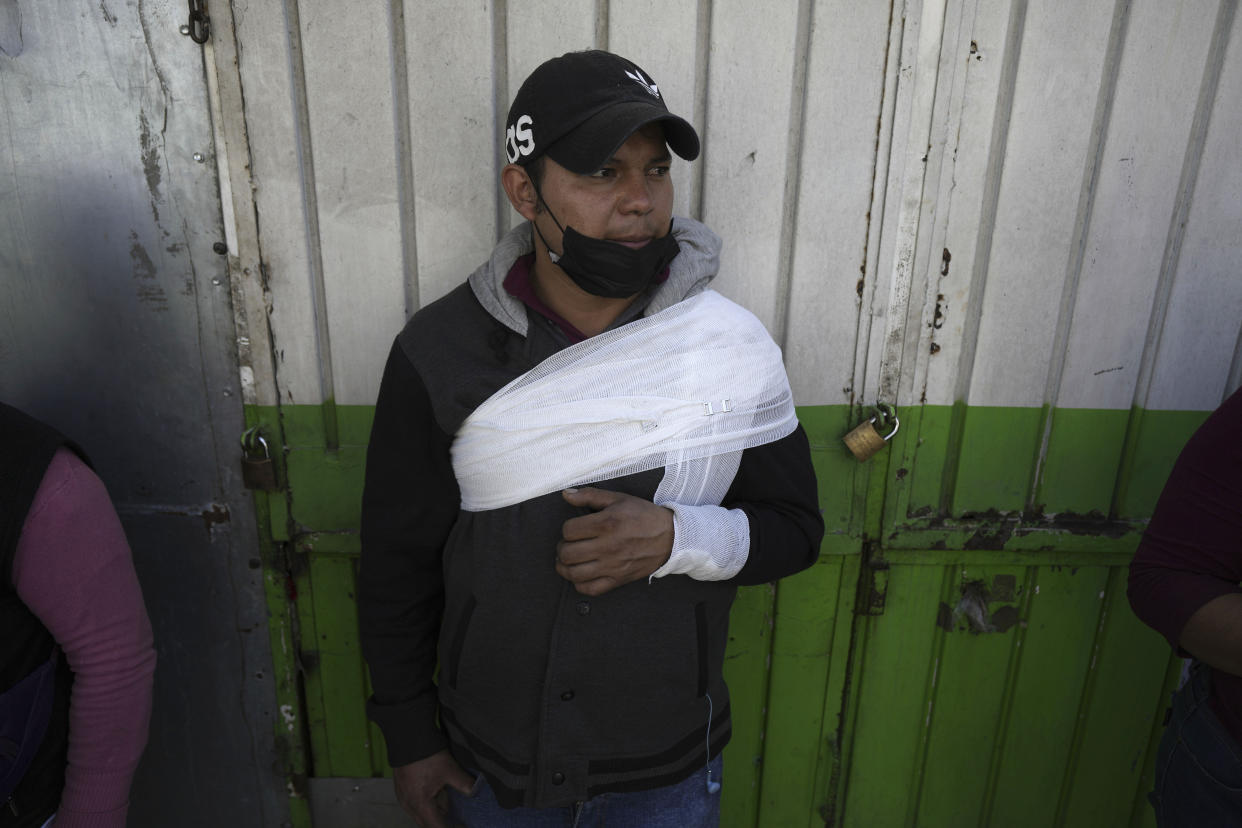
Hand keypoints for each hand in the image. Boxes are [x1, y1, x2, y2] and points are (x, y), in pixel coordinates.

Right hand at [392, 750, 473, 827]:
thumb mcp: (449, 769)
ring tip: (450, 814)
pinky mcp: (401, 791)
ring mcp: (403, 799)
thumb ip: (464, 783)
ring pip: (420, 816)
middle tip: (459, 822)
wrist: (407, 737)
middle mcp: (409, 805)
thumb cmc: (426, 755)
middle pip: (427, 824)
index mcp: (421, 804)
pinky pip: (414, 807)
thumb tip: (476, 791)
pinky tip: (436, 802)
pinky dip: (426, 808)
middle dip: (442, 825)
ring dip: (434, 817)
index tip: (462, 827)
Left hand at [556, 487, 673, 595]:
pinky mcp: (618, 580)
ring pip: (574, 574)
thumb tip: (566, 494)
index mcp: (606, 524)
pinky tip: (581, 574)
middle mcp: (607, 547)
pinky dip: (579, 584)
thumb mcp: (618, 499)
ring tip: (568, 560)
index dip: (567, 528)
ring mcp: (612, 566)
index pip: (569, 530)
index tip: (574, 528)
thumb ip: (590, 495)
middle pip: (567, 553)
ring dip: (565, 567)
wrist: (670, 537)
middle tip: (568, 544)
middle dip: (563, 547)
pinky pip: (590, 589)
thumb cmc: (643, 516)